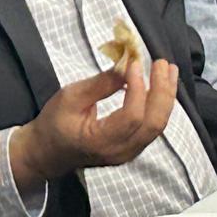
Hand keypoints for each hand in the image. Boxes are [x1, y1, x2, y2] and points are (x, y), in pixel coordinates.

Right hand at [8, 61, 178, 187]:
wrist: (48, 153)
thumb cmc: (54, 123)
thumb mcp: (71, 97)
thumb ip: (101, 84)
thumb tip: (127, 64)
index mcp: (101, 142)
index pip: (132, 117)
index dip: (138, 88)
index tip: (134, 63)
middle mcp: (120, 152)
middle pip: (153, 123)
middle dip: (162, 91)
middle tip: (161, 63)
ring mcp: (129, 153)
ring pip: (157, 125)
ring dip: (166, 96)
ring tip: (168, 70)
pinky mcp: (132, 148)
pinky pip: (152, 126)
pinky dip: (159, 104)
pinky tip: (161, 86)